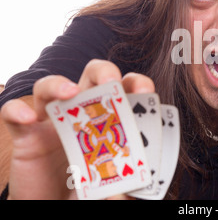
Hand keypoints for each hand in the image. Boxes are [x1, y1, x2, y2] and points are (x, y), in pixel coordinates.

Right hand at [0, 60, 154, 199]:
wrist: (53, 206)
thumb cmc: (88, 191)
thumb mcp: (114, 185)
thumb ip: (125, 184)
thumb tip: (134, 189)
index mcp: (109, 120)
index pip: (125, 90)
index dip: (136, 84)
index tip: (145, 91)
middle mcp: (82, 114)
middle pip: (92, 76)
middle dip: (104, 72)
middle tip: (111, 81)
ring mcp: (53, 122)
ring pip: (50, 87)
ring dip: (58, 84)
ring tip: (69, 92)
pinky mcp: (26, 136)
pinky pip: (13, 114)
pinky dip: (17, 111)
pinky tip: (28, 118)